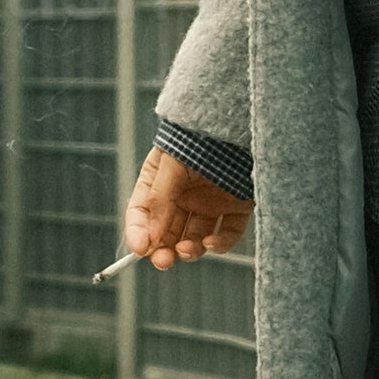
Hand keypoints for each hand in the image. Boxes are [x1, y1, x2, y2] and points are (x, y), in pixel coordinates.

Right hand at [123, 145, 249, 265]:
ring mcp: (210, 203)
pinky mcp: (237, 207)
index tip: (139, 250)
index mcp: (161, 180)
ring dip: (187, 250)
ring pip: (194, 238)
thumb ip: (159, 198)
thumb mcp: (172, 162)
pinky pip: (226, 234)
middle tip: (162, 260)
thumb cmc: (202, 135)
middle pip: (167, 232)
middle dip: (162, 249)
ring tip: (186, 249)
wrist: (240, 117)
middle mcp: (184, 195)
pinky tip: (210, 242)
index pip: (141, 212)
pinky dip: (218, 244)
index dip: (138, 232)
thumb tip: (147, 238)